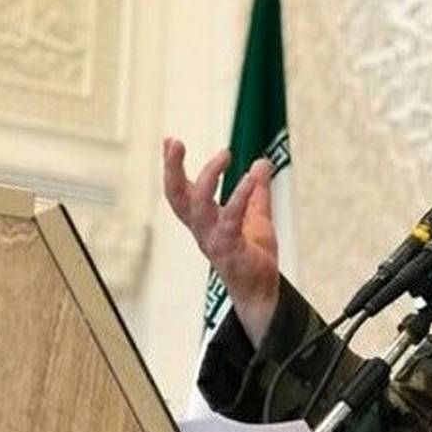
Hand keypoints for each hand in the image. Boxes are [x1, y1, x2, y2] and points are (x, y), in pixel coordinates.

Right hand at [162, 137, 278, 341]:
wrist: (261, 291)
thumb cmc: (252, 256)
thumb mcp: (257, 216)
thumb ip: (258, 190)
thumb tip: (263, 161)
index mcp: (202, 220)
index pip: (180, 190)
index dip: (172, 167)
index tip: (169, 140)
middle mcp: (201, 228)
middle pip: (177, 196)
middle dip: (172, 169)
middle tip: (174, 143)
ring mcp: (212, 239)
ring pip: (199, 205)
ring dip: (210, 177)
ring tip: (225, 154)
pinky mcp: (229, 248)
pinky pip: (230, 218)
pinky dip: (239, 196)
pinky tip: (250, 177)